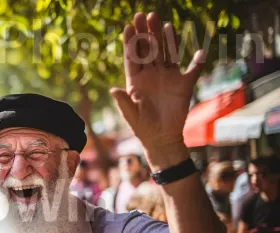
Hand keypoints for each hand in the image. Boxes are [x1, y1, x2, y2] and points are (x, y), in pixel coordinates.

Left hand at [110, 12, 205, 150]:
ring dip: (163, 38)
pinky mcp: (183, 85)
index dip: (130, 43)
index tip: (127, 27)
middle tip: (143, 15)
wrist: (161, 138)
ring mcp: (167, 78)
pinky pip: (192, 70)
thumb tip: (113, 90)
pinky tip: (198, 51)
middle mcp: (151, 76)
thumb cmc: (142, 128)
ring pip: (165, 53)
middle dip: (145, 33)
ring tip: (160, 20)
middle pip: (148, 50)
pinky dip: (196, 61)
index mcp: (136, 81)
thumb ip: (124, 102)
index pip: (132, 58)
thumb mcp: (131, 115)